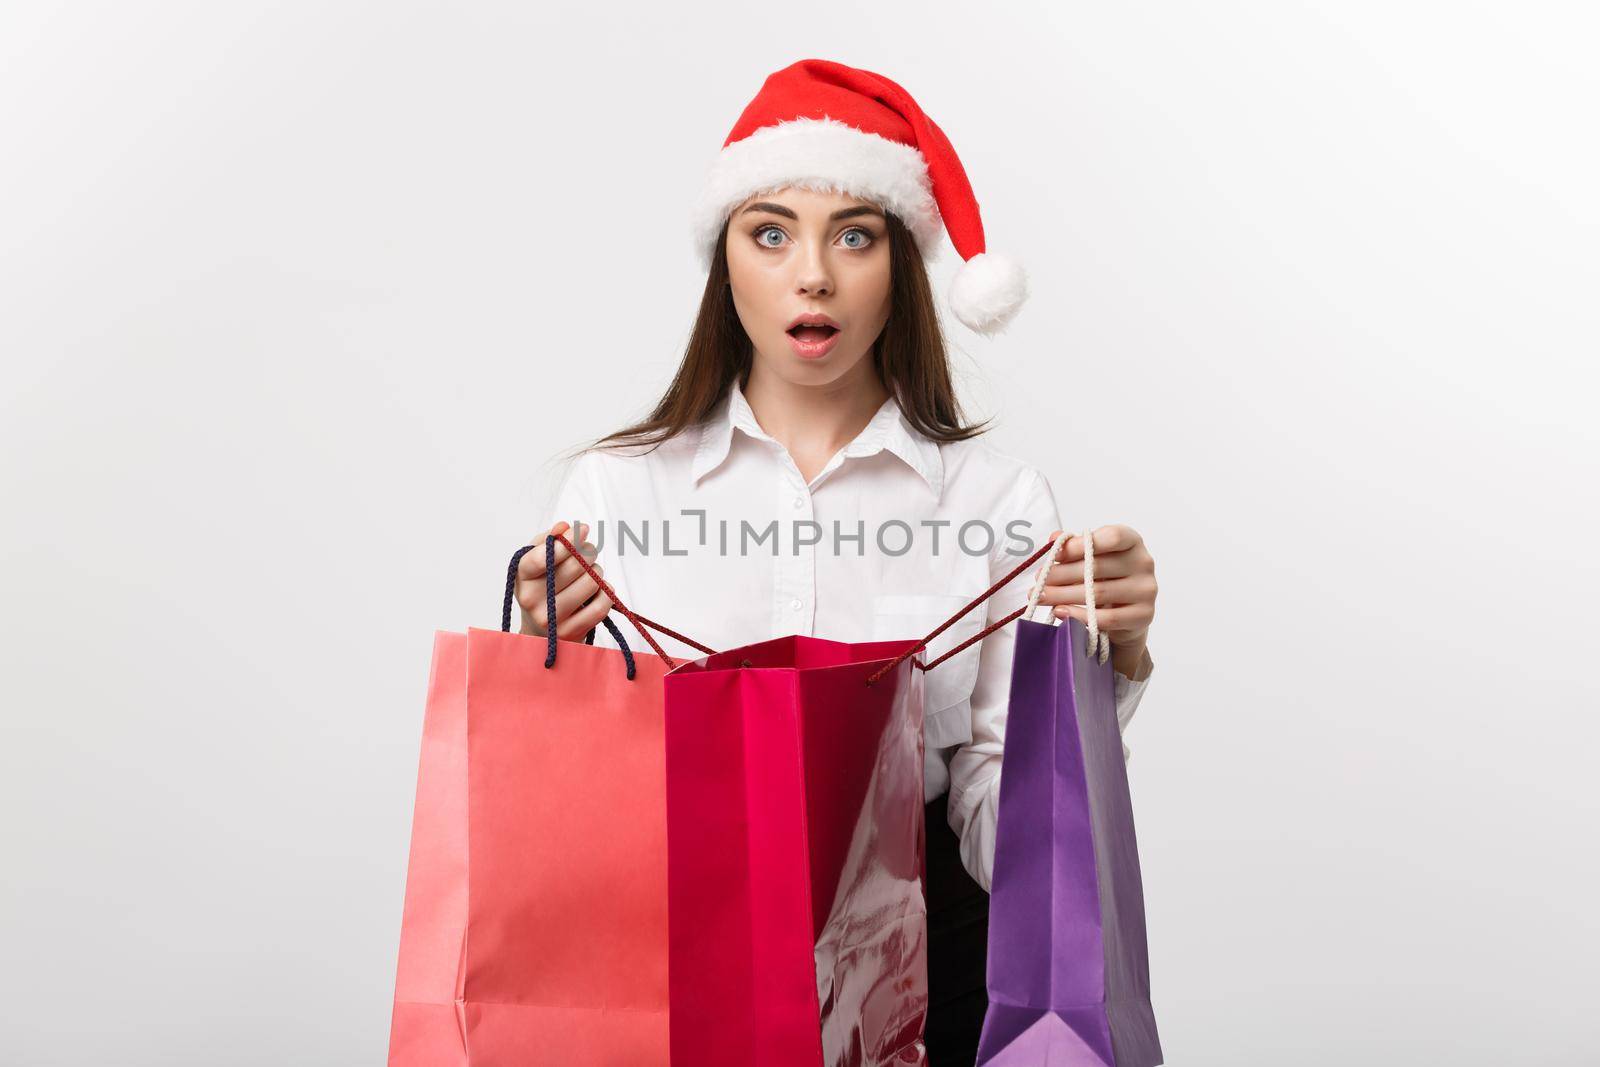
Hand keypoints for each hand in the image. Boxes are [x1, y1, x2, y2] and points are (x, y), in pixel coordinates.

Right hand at [516, 521, 613, 638]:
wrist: (538, 631)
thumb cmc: (541, 588)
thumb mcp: (536, 562)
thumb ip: (548, 540)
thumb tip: (564, 527)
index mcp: (522, 577)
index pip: (544, 558)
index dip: (567, 541)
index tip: (583, 530)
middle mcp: (532, 600)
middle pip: (575, 566)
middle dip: (588, 553)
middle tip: (588, 553)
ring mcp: (551, 619)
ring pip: (591, 583)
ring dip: (597, 572)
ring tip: (590, 574)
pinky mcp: (570, 633)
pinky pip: (601, 605)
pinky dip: (606, 593)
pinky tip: (598, 591)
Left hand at [1033, 525, 1156, 678]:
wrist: (1126, 613)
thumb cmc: (1104, 578)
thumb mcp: (1090, 557)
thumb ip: (1073, 546)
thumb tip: (1054, 538)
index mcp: (1132, 541)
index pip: (1111, 537)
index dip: (1080, 545)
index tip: (1054, 554)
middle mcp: (1144, 563)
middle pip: (1097, 567)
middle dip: (1061, 574)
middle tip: (1038, 580)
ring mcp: (1147, 590)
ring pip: (1098, 593)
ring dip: (1063, 595)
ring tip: (1041, 596)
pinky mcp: (1144, 615)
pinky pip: (1107, 618)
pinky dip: (1079, 616)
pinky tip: (1060, 612)